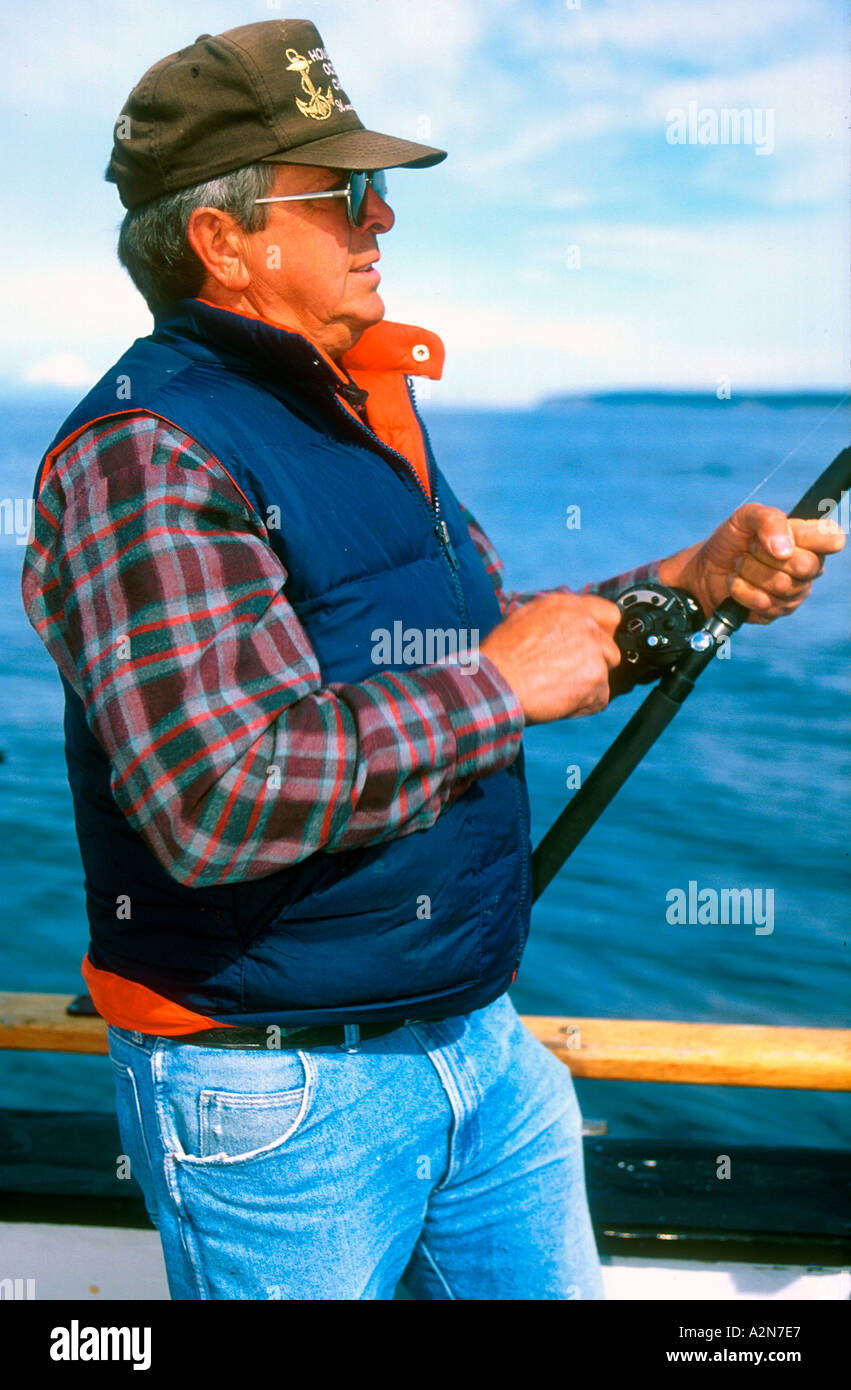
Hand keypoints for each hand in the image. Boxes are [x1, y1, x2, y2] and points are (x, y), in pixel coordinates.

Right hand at [480, 591, 621, 722]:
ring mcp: (593, 651)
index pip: (610, 615)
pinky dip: (583, 705)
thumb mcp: (525, 620)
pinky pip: (600, 698)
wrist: (494, 683)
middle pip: (610, 648)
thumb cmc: (500, 657)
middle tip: (566, 675)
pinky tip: (558, 701)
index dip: (603, 633)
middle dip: (594, 663)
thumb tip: (569, 627)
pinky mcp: (595, 678)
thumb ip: (556, 620)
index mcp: (568, 606)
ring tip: (556, 689)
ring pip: (605, 674)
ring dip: (587, 685)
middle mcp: (585, 624)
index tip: (594, 647)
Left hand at [660, 505, 845, 624]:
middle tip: (750, 548)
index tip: (787, 534)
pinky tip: (735, 582)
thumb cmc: (732, 540)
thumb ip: (768, 519)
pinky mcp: (775, 613)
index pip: (832, 539)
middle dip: (766, 554)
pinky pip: (763, 602)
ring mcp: (794, 593)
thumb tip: (784, 549)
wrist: (705, 569)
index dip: (811, 537)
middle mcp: (808, 568)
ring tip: (739, 564)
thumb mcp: (745, 517)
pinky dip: (740, 588)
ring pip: (781, 585)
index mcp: (810, 540)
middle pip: (804, 565)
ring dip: (749, 570)